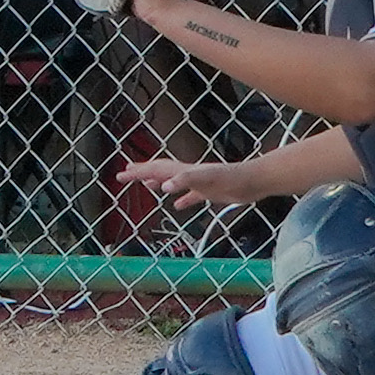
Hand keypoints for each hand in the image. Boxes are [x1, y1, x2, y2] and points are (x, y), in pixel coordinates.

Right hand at [116, 155, 252, 210]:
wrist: (253, 181)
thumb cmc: (231, 179)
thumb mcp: (207, 180)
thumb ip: (186, 181)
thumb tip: (163, 186)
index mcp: (184, 171)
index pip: (156, 169)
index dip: (138, 172)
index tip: (121, 174)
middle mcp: (189, 174)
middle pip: (160, 171)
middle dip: (141, 172)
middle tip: (124, 174)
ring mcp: (199, 183)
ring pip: (172, 181)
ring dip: (157, 182)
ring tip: (146, 184)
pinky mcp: (209, 192)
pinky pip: (190, 195)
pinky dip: (180, 199)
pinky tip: (178, 205)